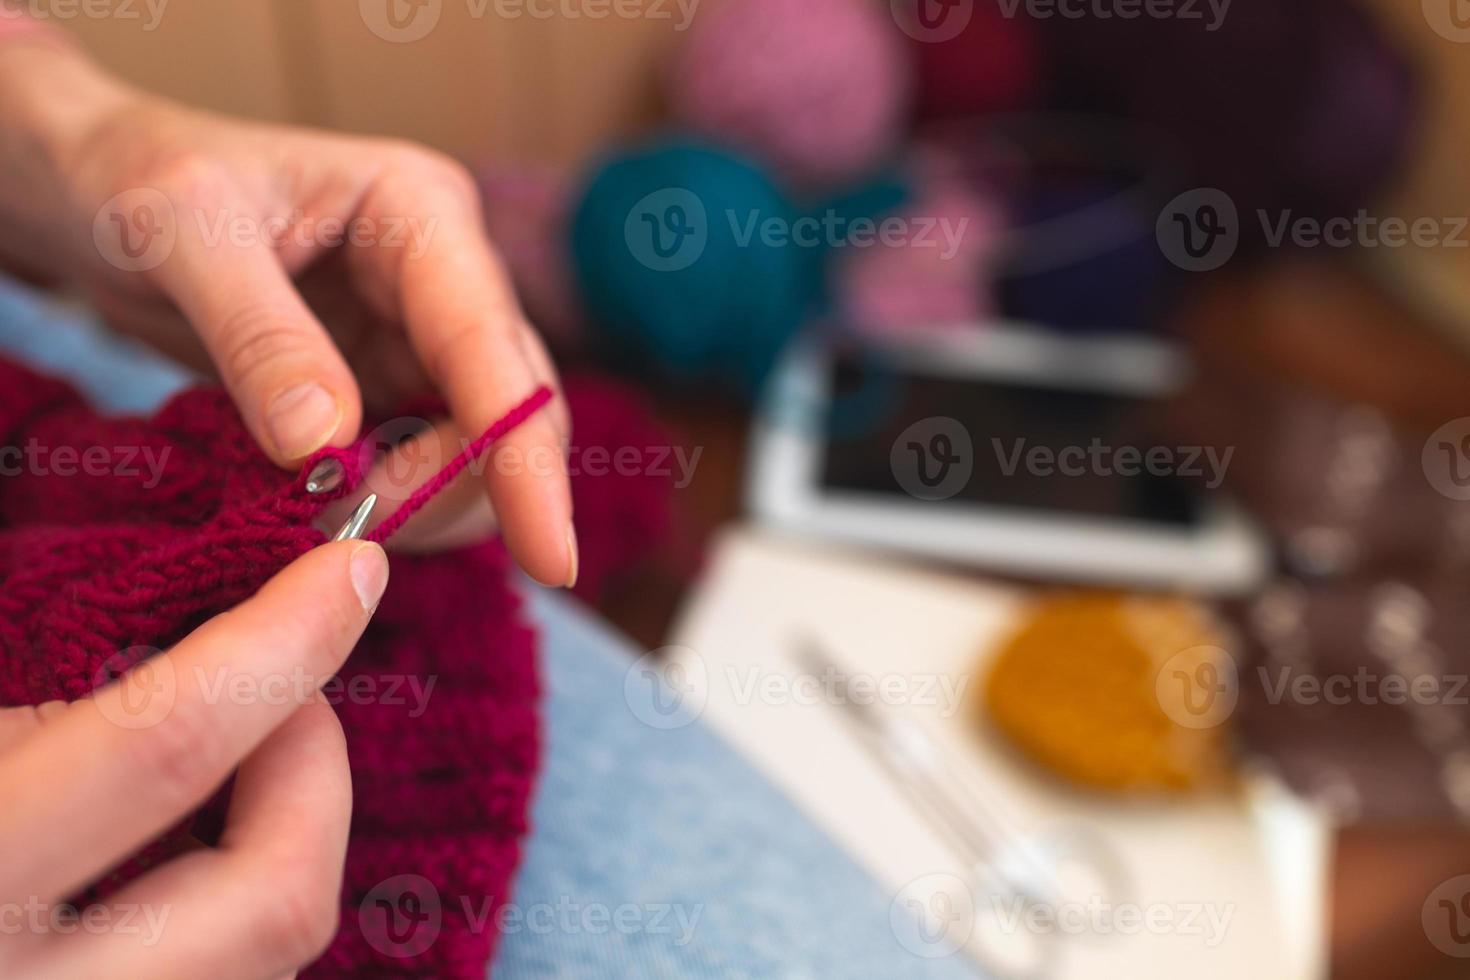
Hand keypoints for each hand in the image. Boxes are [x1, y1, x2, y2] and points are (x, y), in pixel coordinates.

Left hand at [0, 40, 573, 584]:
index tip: (551, 560)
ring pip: (479, 451)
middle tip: (353, 537)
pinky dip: (389, 503)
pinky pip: (423, 463)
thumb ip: (260, 338)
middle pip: (515, 412)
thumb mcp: (182, 236)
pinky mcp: (391, 384)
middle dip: (455, 491)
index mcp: (424, 214)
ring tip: (317, 515)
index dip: (529, 461)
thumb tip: (327, 448)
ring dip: (420, 506)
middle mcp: (449, 277)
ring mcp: (424, 335)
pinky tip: (327, 507)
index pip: (496, 351)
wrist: (99, 191)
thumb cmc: (138, 178)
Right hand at [0, 539, 388, 979]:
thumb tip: (184, 642)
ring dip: (282, 835)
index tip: (344, 567)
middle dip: (316, 766)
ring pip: (266, 958)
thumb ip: (32, 719)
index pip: (164, 746)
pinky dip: (230, 904)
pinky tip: (175, 850)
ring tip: (226, 759)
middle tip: (284, 688)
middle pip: (277, 896)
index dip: (278, 642)